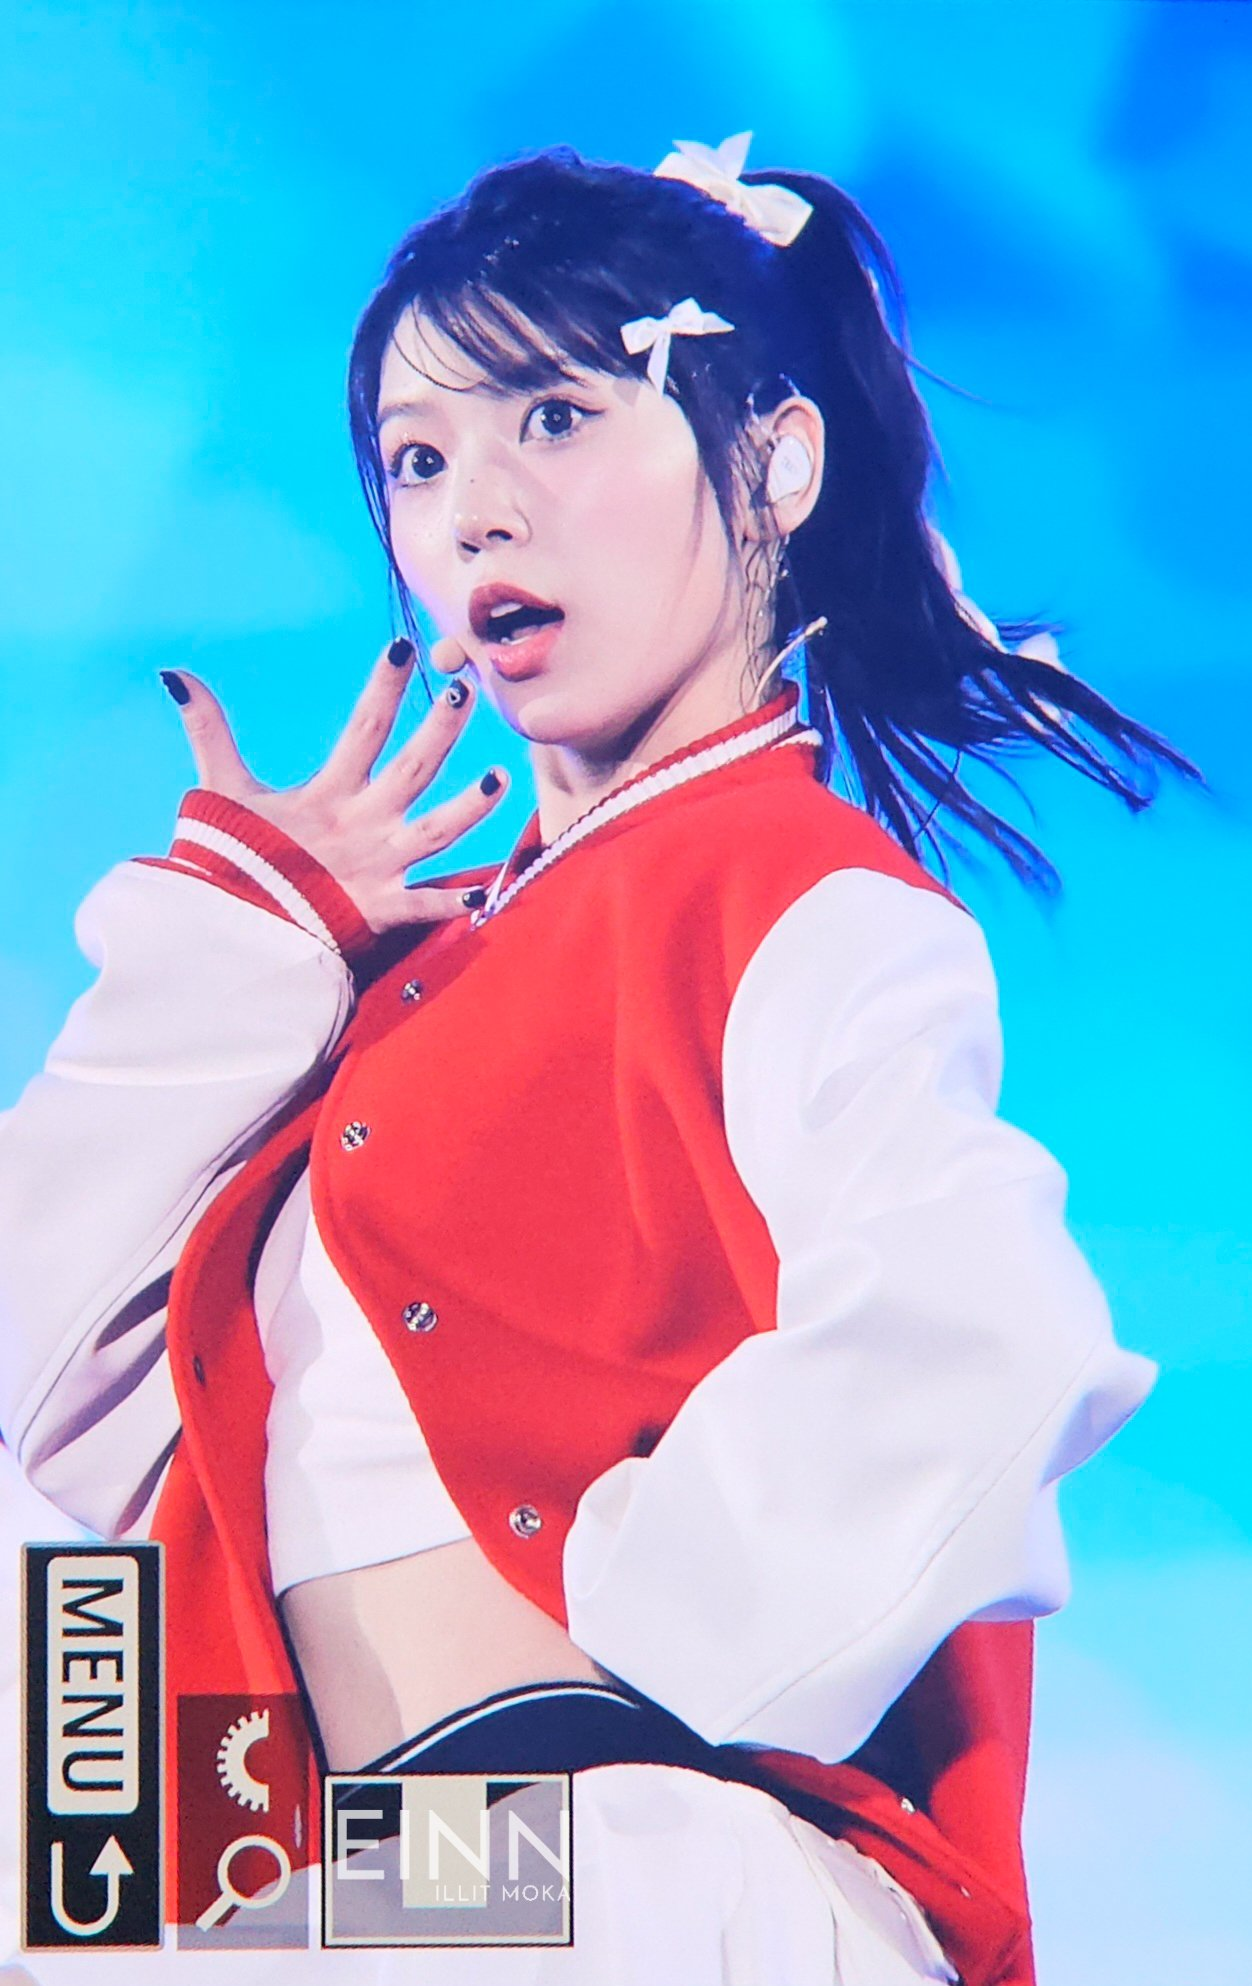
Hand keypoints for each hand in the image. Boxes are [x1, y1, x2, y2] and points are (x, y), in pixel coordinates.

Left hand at [161, 640, 503, 934]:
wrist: (247, 920)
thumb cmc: (246, 855)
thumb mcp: (225, 787)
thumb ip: (208, 731)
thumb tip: (174, 674)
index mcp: (335, 791)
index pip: (365, 731)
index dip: (381, 691)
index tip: (402, 649)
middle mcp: (367, 821)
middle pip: (410, 769)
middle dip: (437, 733)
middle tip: (464, 691)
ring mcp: (379, 863)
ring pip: (432, 830)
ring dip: (465, 810)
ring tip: (497, 780)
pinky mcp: (377, 908)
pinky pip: (420, 905)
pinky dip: (447, 904)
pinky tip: (478, 897)